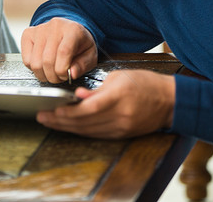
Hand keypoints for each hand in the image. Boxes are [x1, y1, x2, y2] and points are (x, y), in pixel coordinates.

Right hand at [21, 17, 97, 82]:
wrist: (69, 30)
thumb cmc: (80, 44)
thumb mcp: (90, 55)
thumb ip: (83, 65)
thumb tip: (72, 73)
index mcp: (73, 30)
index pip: (63, 51)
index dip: (62, 69)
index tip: (66, 76)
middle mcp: (54, 27)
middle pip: (47, 60)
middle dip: (53, 76)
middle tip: (60, 77)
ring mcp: (39, 29)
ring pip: (35, 62)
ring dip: (43, 74)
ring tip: (51, 73)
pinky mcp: (28, 34)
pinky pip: (26, 59)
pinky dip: (33, 68)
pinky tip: (42, 65)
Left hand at [36, 69, 175, 138]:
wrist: (170, 101)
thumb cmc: (146, 84)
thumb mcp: (120, 77)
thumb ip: (97, 88)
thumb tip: (78, 95)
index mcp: (119, 97)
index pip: (88, 108)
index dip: (68, 112)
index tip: (52, 110)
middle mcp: (120, 116)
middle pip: (85, 122)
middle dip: (61, 121)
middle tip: (42, 117)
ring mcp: (122, 128)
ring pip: (89, 131)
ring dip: (67, 128)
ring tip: (50, 122)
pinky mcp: (123, 134)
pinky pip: (97, 134)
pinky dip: (81, 131)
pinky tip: (68, 127)